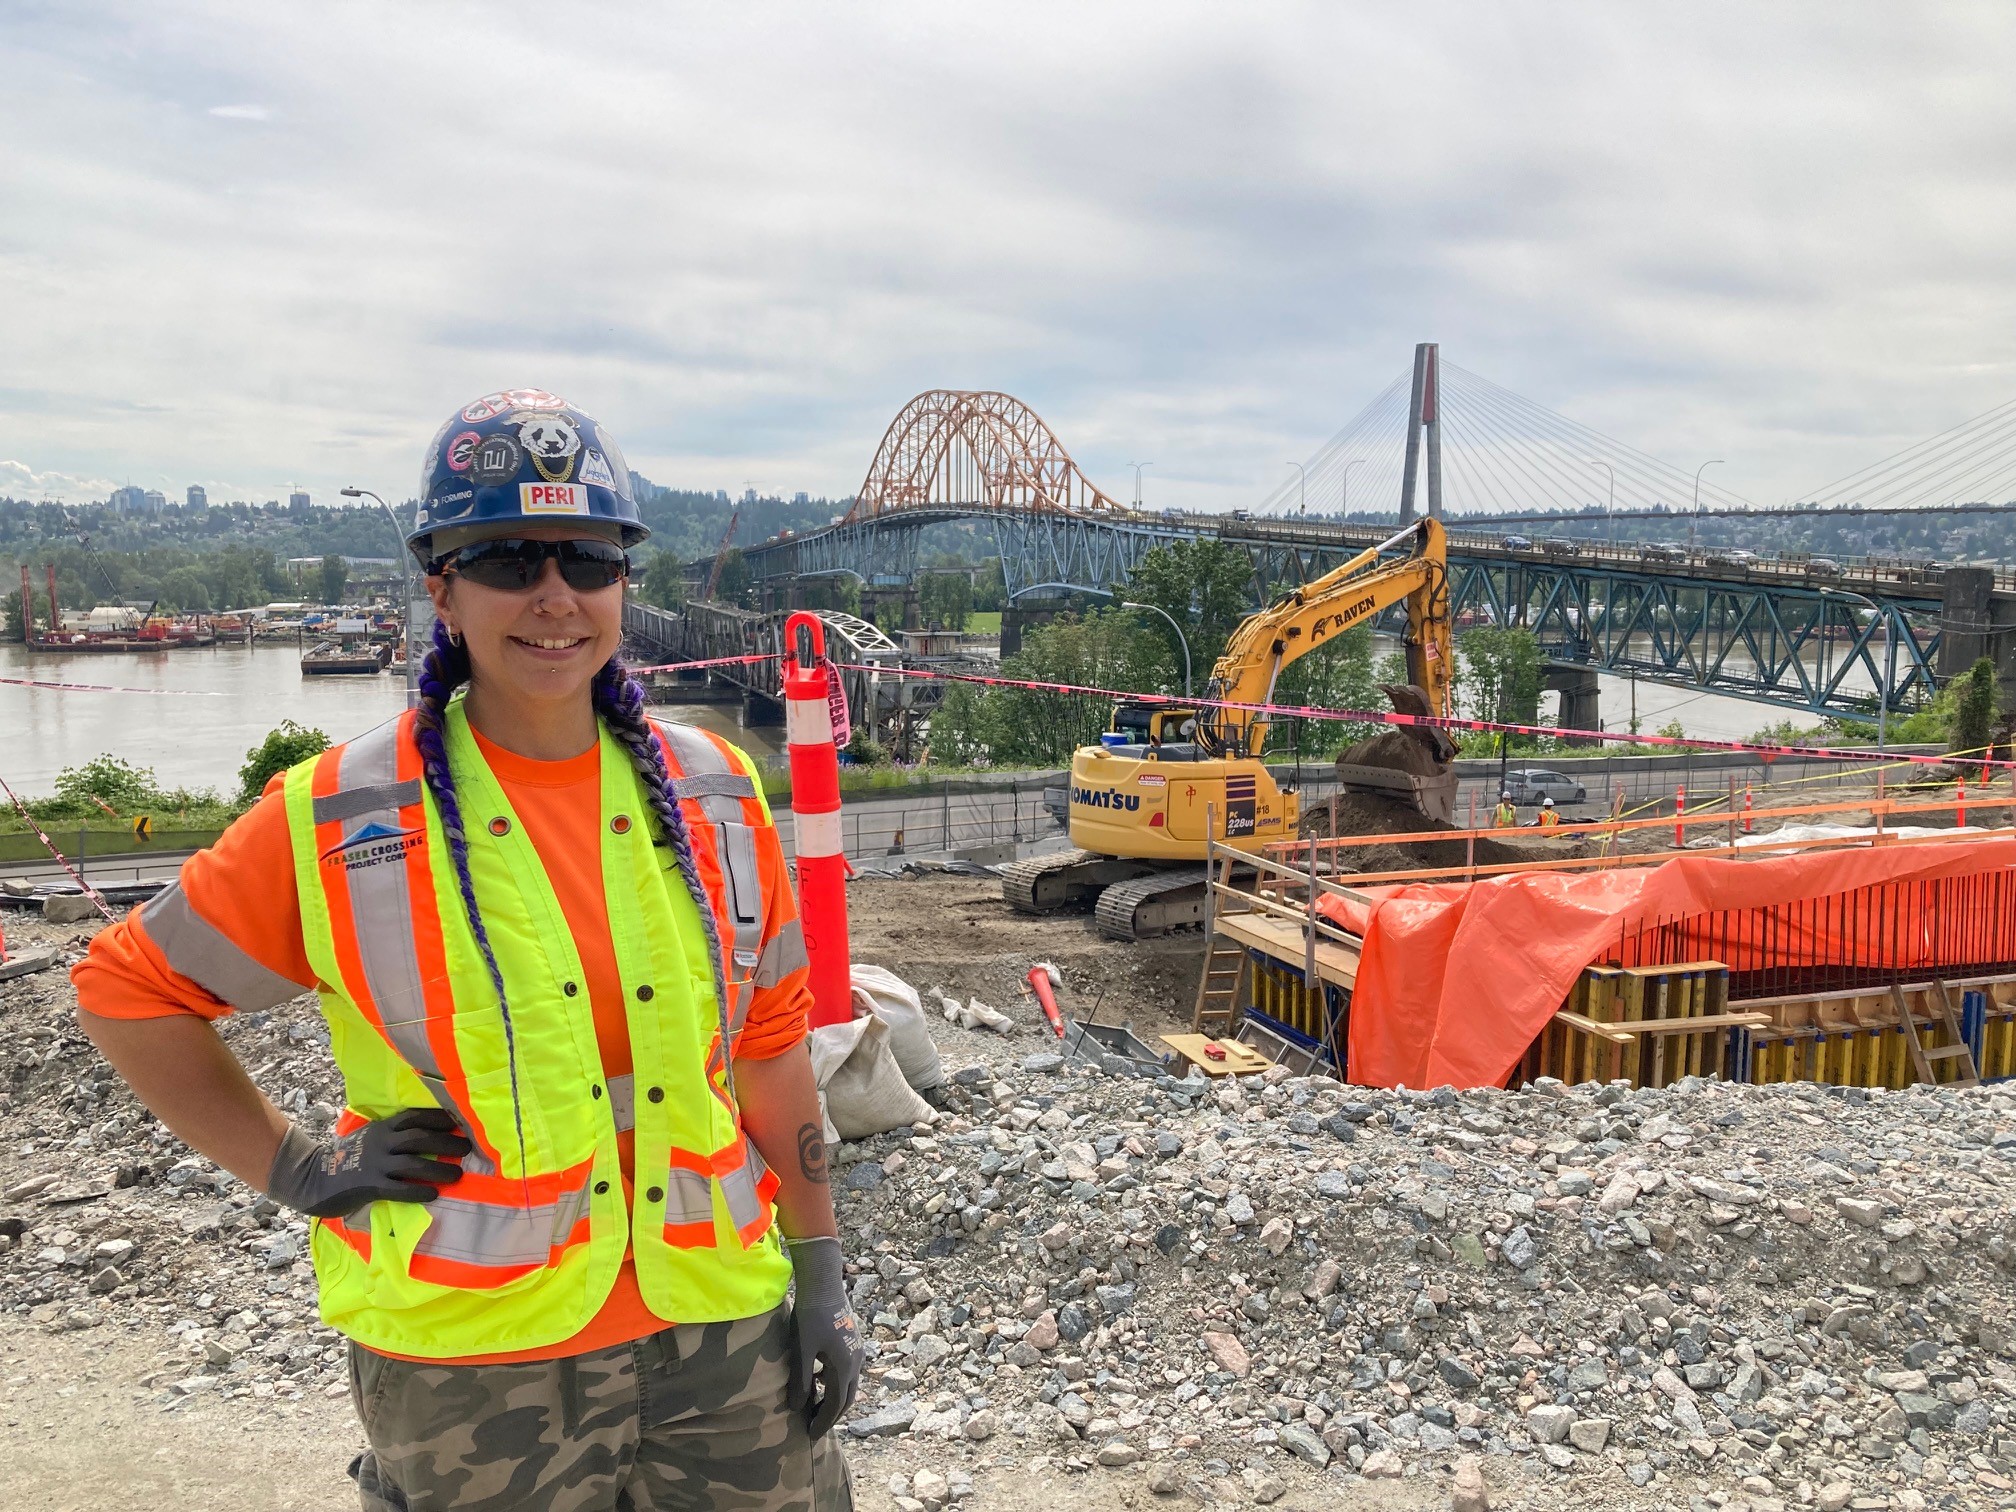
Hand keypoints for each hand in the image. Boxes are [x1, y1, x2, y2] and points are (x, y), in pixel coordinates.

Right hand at [264, 1107, 470, 1218]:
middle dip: (446, 1142)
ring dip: (438, 1169)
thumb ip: (394, 1134)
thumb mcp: (372, 1137)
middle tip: (468, 1148)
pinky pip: (397, 1188)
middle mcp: (382, 1142)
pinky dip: (416, 1190)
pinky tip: (432, 1194)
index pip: (416, 1117)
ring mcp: (375, 1163)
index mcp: (384, 1128)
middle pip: (420, 1138)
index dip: (440, 1118)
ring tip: (458, 1175)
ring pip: (413, 1163)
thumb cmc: (349, 1157)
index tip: (461, 1121)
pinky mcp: (369, 1185)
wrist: (312, 1176)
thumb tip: (430, 1135)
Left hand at [785, 1235, 864, 1438]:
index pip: (836, 1405)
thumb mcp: (802, 1351)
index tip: (810, 1436)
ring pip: (849, 1384)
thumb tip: (797, 1408)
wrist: (824, 1283)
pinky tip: (818, 1378)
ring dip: (835, 1398)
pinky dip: (836, 1382)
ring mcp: (857, 1350)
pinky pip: (848, 1370)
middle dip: (832, 1415)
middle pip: (847, 1398)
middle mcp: (856, 1361)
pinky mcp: (853, 1340)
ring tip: (815, 1406)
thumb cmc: (810, 1316)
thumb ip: (801, 1381)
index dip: (823, 1422)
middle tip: (814, 1426)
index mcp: (845, 1367)